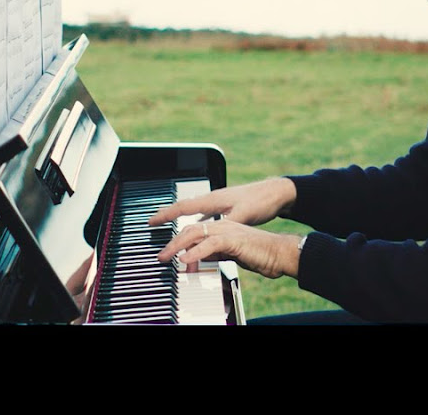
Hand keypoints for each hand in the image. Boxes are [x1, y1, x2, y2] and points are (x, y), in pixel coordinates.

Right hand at [147, 177, 296, 227]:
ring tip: (169, 226)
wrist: (276, 192)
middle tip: (152, 223)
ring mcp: (219, 203)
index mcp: (212, 200)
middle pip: (183, 207)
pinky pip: (204, 214)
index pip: (182, 207)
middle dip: (166, 215)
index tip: (151, 222)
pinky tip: (197, 228)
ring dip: (180, 218)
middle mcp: (212, 199)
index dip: (165, 215)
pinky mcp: (226, 207)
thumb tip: (213, 236)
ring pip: (193, 210)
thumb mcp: (244, 215)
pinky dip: (195, 221)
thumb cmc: (261, 201)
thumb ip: (227, 225)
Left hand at [156, 218, 302, 279]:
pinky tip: (185, 259)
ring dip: (178, 247)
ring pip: (196, 234)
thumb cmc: (259, 254)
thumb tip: (198, 258)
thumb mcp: (230, 254)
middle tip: (160, 256)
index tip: (166, 250)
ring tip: (167, 258)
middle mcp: (221, 224)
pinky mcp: (233, 239)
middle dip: (172, 243)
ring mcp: (227, 230)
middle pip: (189, 230)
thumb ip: (214, 253)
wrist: (280, 253)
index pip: (193, 230)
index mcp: (220, 227)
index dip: (178, 239)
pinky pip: (210, 244)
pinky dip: (195, 252)